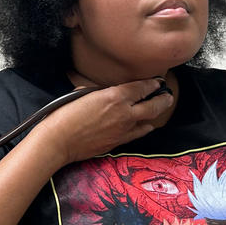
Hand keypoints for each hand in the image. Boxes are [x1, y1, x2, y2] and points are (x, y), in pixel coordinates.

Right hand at [31, 78, 172, 164]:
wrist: (59, 140)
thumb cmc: (64, 114)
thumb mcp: (81, 93)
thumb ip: (98, 92)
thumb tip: (104, 93)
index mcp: (114, 96)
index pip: (141, 88)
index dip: (152, 84)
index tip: (157, 82)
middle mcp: (124, 113)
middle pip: (153, 105)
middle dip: (163, 99)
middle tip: (167, 95)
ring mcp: (123, 130)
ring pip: (148, 121)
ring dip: (156, 113)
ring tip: (159, 108)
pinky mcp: (118, 142)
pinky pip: (138, 134)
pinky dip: (144, 128)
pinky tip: (146, 126)